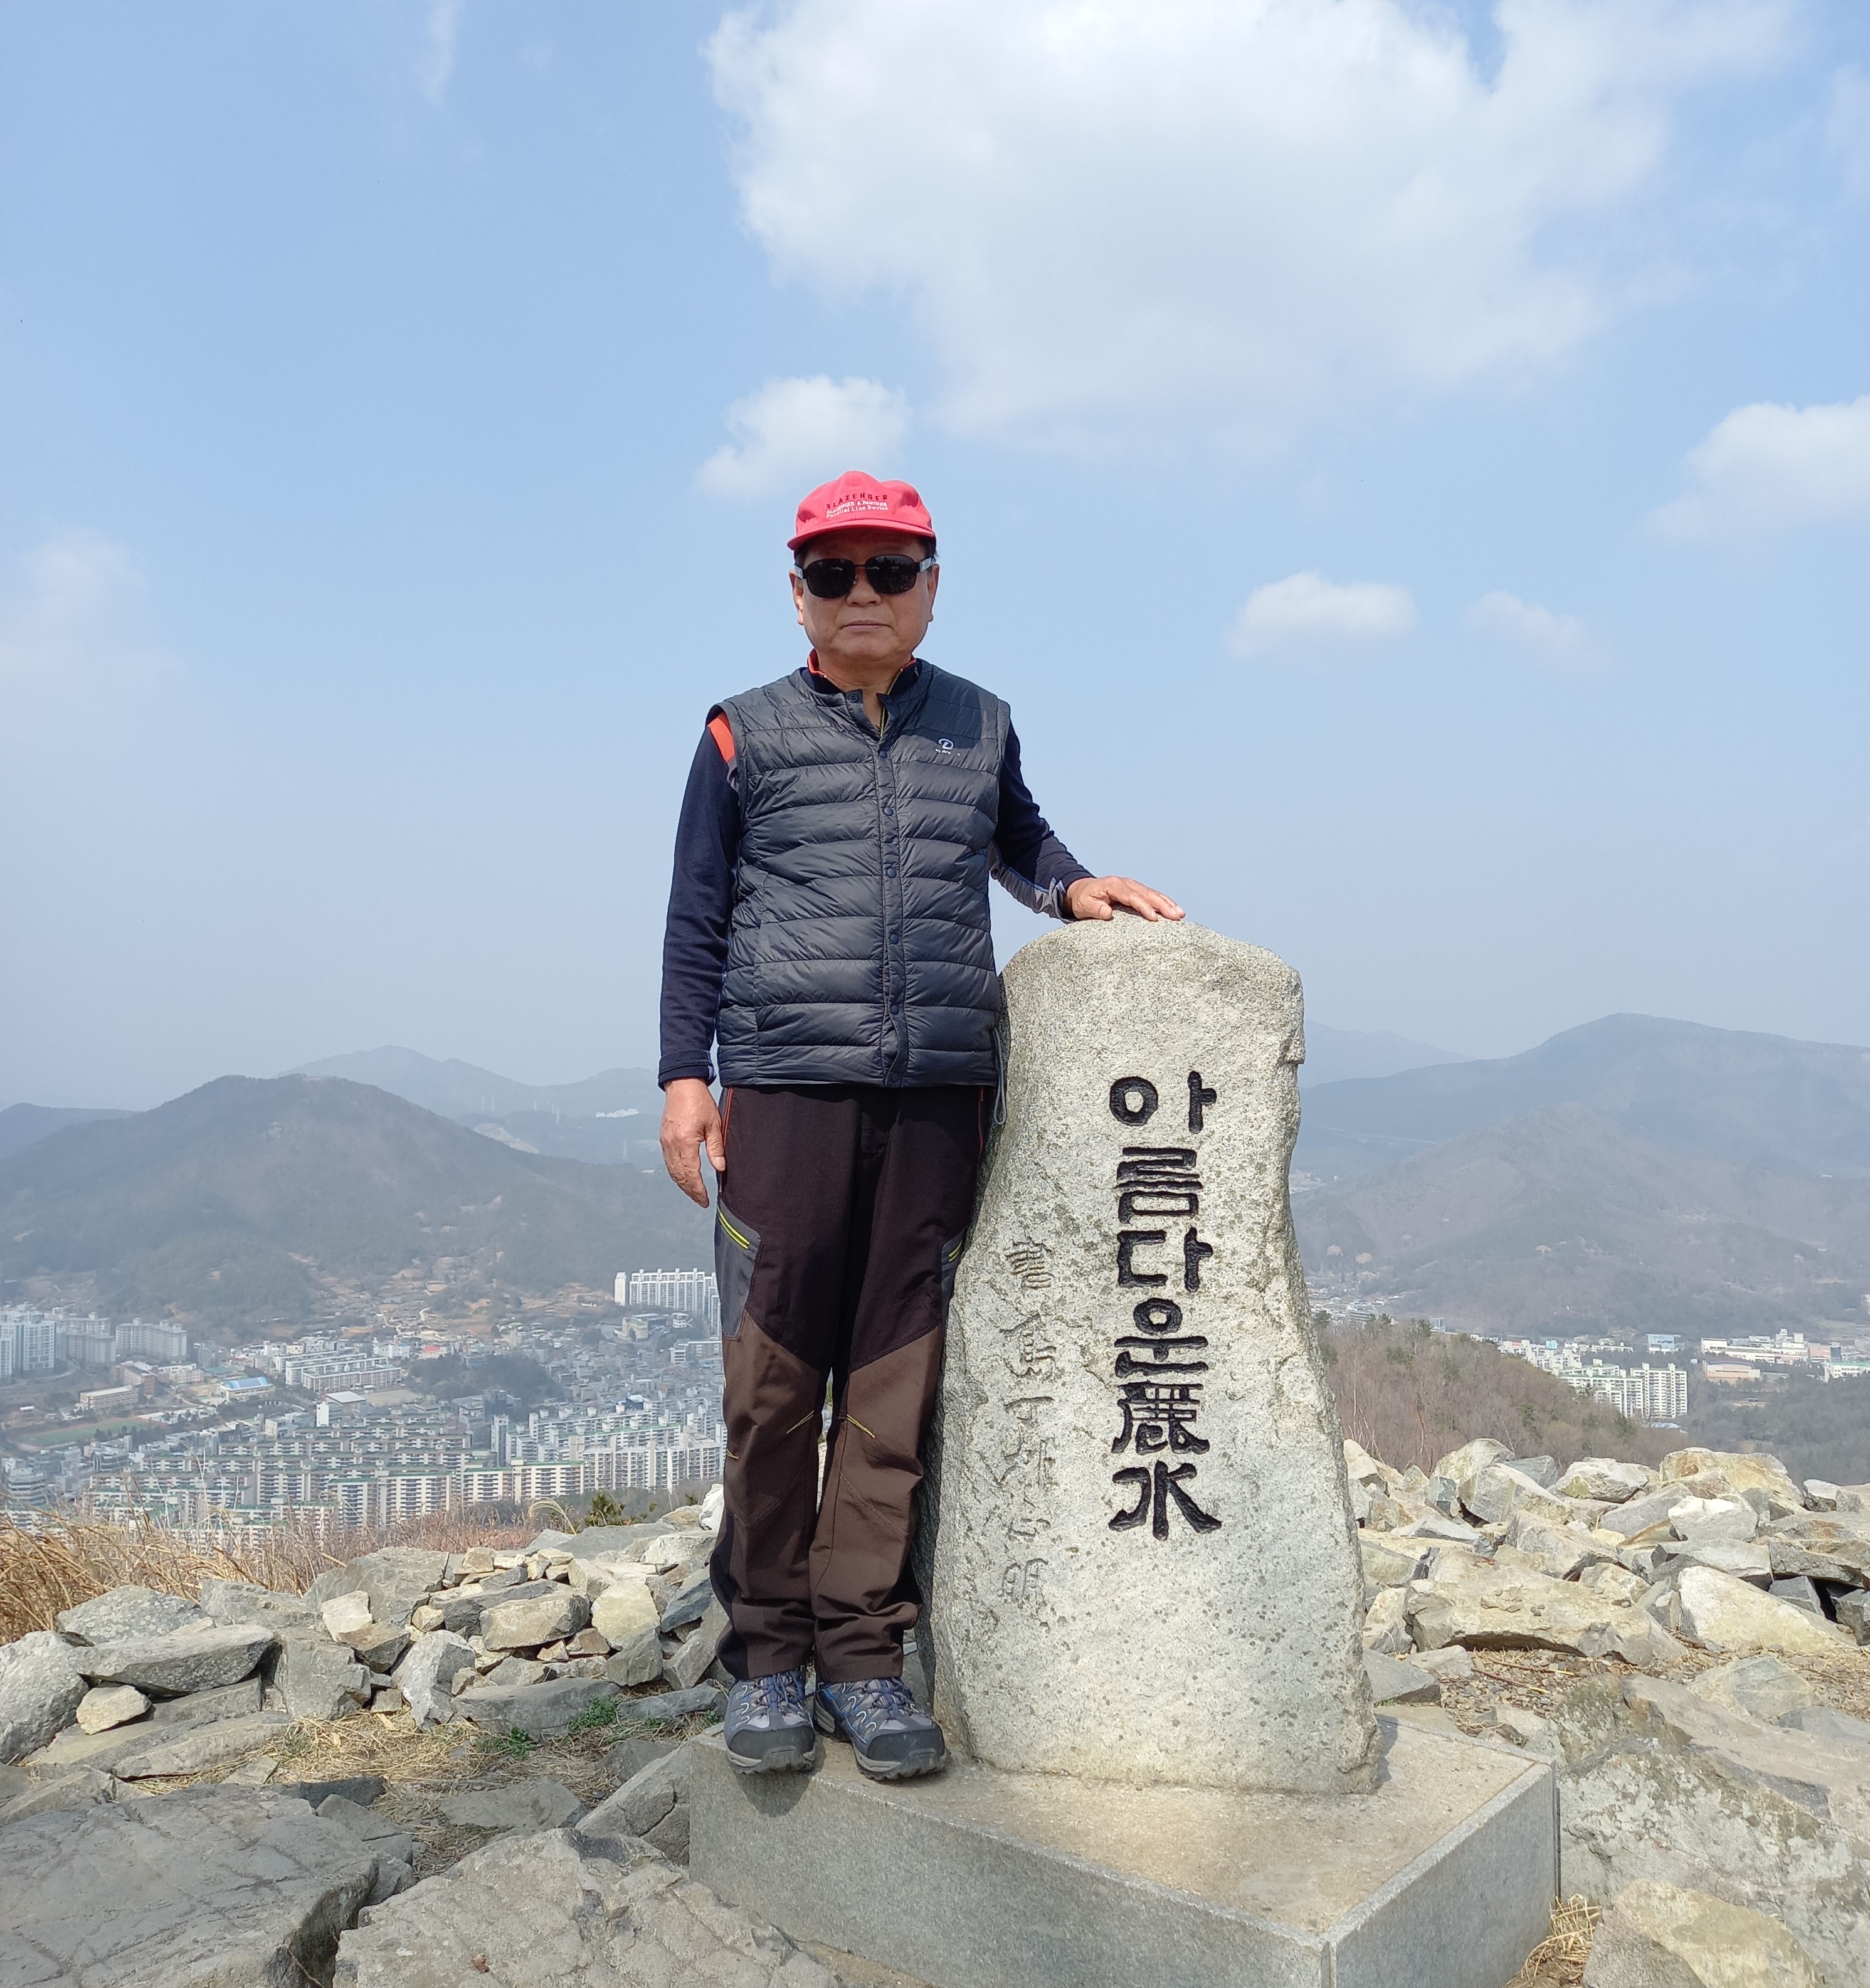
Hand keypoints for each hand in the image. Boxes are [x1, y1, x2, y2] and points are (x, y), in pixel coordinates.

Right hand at [659, 1078, 724, 1207]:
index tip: (705, 1200)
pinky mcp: (663, 1139)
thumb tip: (720, 1168)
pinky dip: (676, 1174)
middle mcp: (672, 1145)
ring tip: (694, 1193)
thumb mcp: (714, 1124)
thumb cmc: (699, 1101)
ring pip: (672, 1171)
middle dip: (690, 1191)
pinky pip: (668, 1162)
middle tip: (701, 1201)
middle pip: (679, 1176)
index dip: (698, 1190)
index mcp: (685, 1142)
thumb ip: (716, 1148)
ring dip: (682, 1185)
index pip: (691, 1174)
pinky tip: (684, 1178)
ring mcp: (665, 1142)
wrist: (682, 1084)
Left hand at [1064, 876, 1184, 922]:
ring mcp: (1132, 886)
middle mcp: (1125, 883)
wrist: (1080, 889)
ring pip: (1153, 893)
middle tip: (1177, 916)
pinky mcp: (1135, 891)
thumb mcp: (1083, 905)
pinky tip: (1174, 909)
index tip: (1154, 918)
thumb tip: (1107, 912)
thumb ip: (1094, 908)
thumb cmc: (1082, 899)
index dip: (1144, 907)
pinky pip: (1152, 895)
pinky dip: (1164, 902)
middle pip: (1147, 894)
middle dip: (1163, 905)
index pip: (1132, 896)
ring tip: (1181, 914)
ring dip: (1167, 903)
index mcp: (1113, 885)